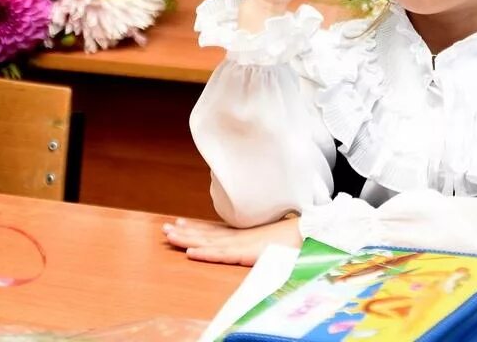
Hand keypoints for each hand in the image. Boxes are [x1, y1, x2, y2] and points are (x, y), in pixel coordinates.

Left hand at [163, 217, 301, 265]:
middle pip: (207, 234)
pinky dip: (207, 253)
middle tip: (165, 228)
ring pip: (209, 242)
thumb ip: (260, 238)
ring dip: (188, 238)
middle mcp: (240, 236)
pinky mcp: (247, 253)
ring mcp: (242, 244)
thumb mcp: (273, 238)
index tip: (179, 222)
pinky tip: (191, 252)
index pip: (216, 230)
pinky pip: (223, 254)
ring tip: (169, 235)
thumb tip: (258, 239)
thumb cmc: (296, 237)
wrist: (311, 233)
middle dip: (185, 231)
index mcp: (245, 233)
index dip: (197, 227)